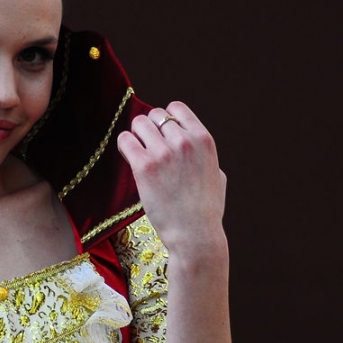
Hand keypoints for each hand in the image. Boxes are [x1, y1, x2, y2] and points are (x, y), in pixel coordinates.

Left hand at [116, 101, 226, 254]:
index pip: (176, 108)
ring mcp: (163, 152)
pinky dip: (125, 146)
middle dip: (149, 129)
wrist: (195, 234)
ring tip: (138, 152)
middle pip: (154, 115)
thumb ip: (205, 157)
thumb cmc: (207, 211)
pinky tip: (129, 157)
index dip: (166, 118)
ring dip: (136, 136)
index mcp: (203, 140)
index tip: (162, 133)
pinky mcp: (144, 166)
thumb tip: (195, 150)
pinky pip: (125, 140)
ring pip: (138, 124)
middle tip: (148, 147)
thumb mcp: (217, 175)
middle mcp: (184, 141)